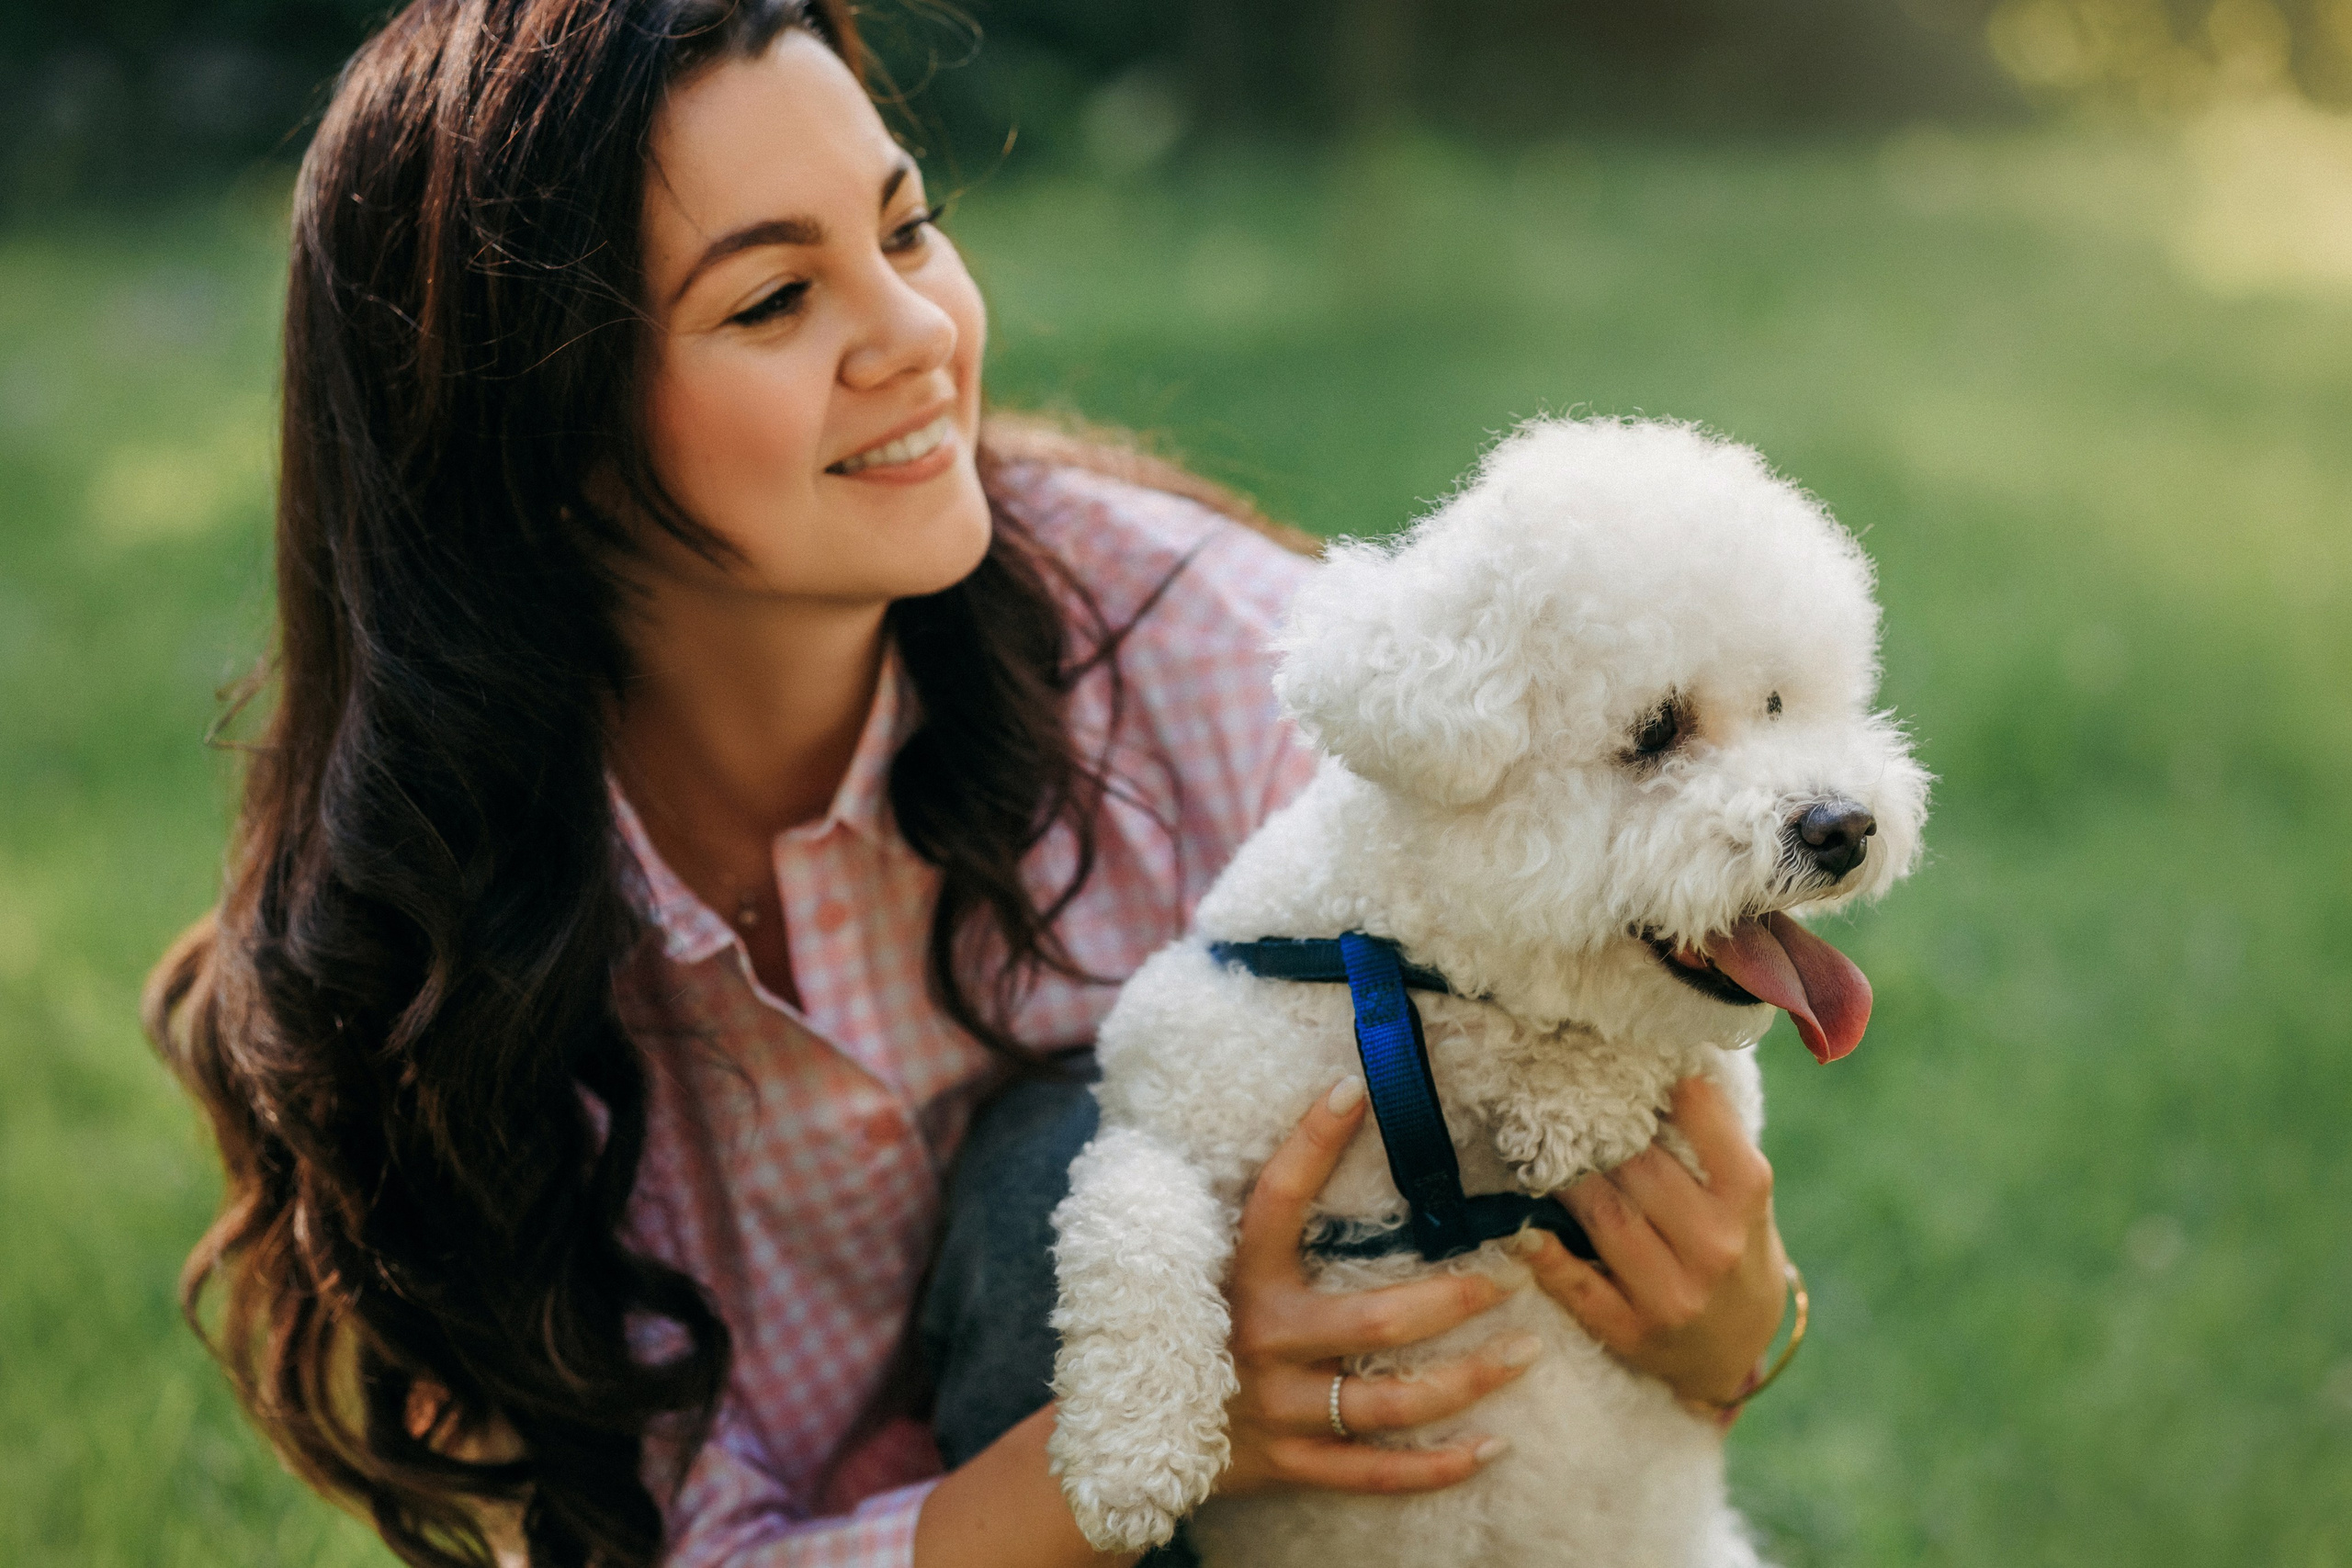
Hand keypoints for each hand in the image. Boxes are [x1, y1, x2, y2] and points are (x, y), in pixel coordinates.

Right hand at [1216, 1076, 1534, 1496]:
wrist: (1125, 1436)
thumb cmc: (1178, 1332)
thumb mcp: (1196, 1267)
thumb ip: (1243, 1221)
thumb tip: (1305, 1128)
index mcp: (1235, 1279)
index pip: (1274, 1198)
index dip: (1310, 1141)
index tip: (1355, 1088)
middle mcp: (1258, 1341)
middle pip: (1373, 1323)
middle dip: (1451, 1300)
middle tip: (1508, 1278)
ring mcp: (1276, 1409)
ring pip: (1388, 1403)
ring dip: (1467, 1380)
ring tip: (1524, 1351)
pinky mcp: (1288, 1463)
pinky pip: (1374, 1473)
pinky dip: (1437, 1467)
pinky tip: (1492, 1447)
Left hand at [1515, 1076, 1785, 1409]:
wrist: (1738, 1350)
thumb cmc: (1736, 1249)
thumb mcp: (1743, 1197)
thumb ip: (1711, 1142)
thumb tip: (1664, 1063)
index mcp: (1746, 1200)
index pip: (1707, 1127)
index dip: (1667, 1087)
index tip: (1626, 1054)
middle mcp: (1714, 1246)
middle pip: (1642, 1169)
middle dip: (1598, 1130)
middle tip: (1558, 1091)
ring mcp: (1674, 1295)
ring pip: (1607, 1219)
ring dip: (1566, 1178)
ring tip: (1536, 1142)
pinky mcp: (1633, 1332)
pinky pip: (1580, 1288)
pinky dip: (1547, 1259)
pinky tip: (1521, 1231)